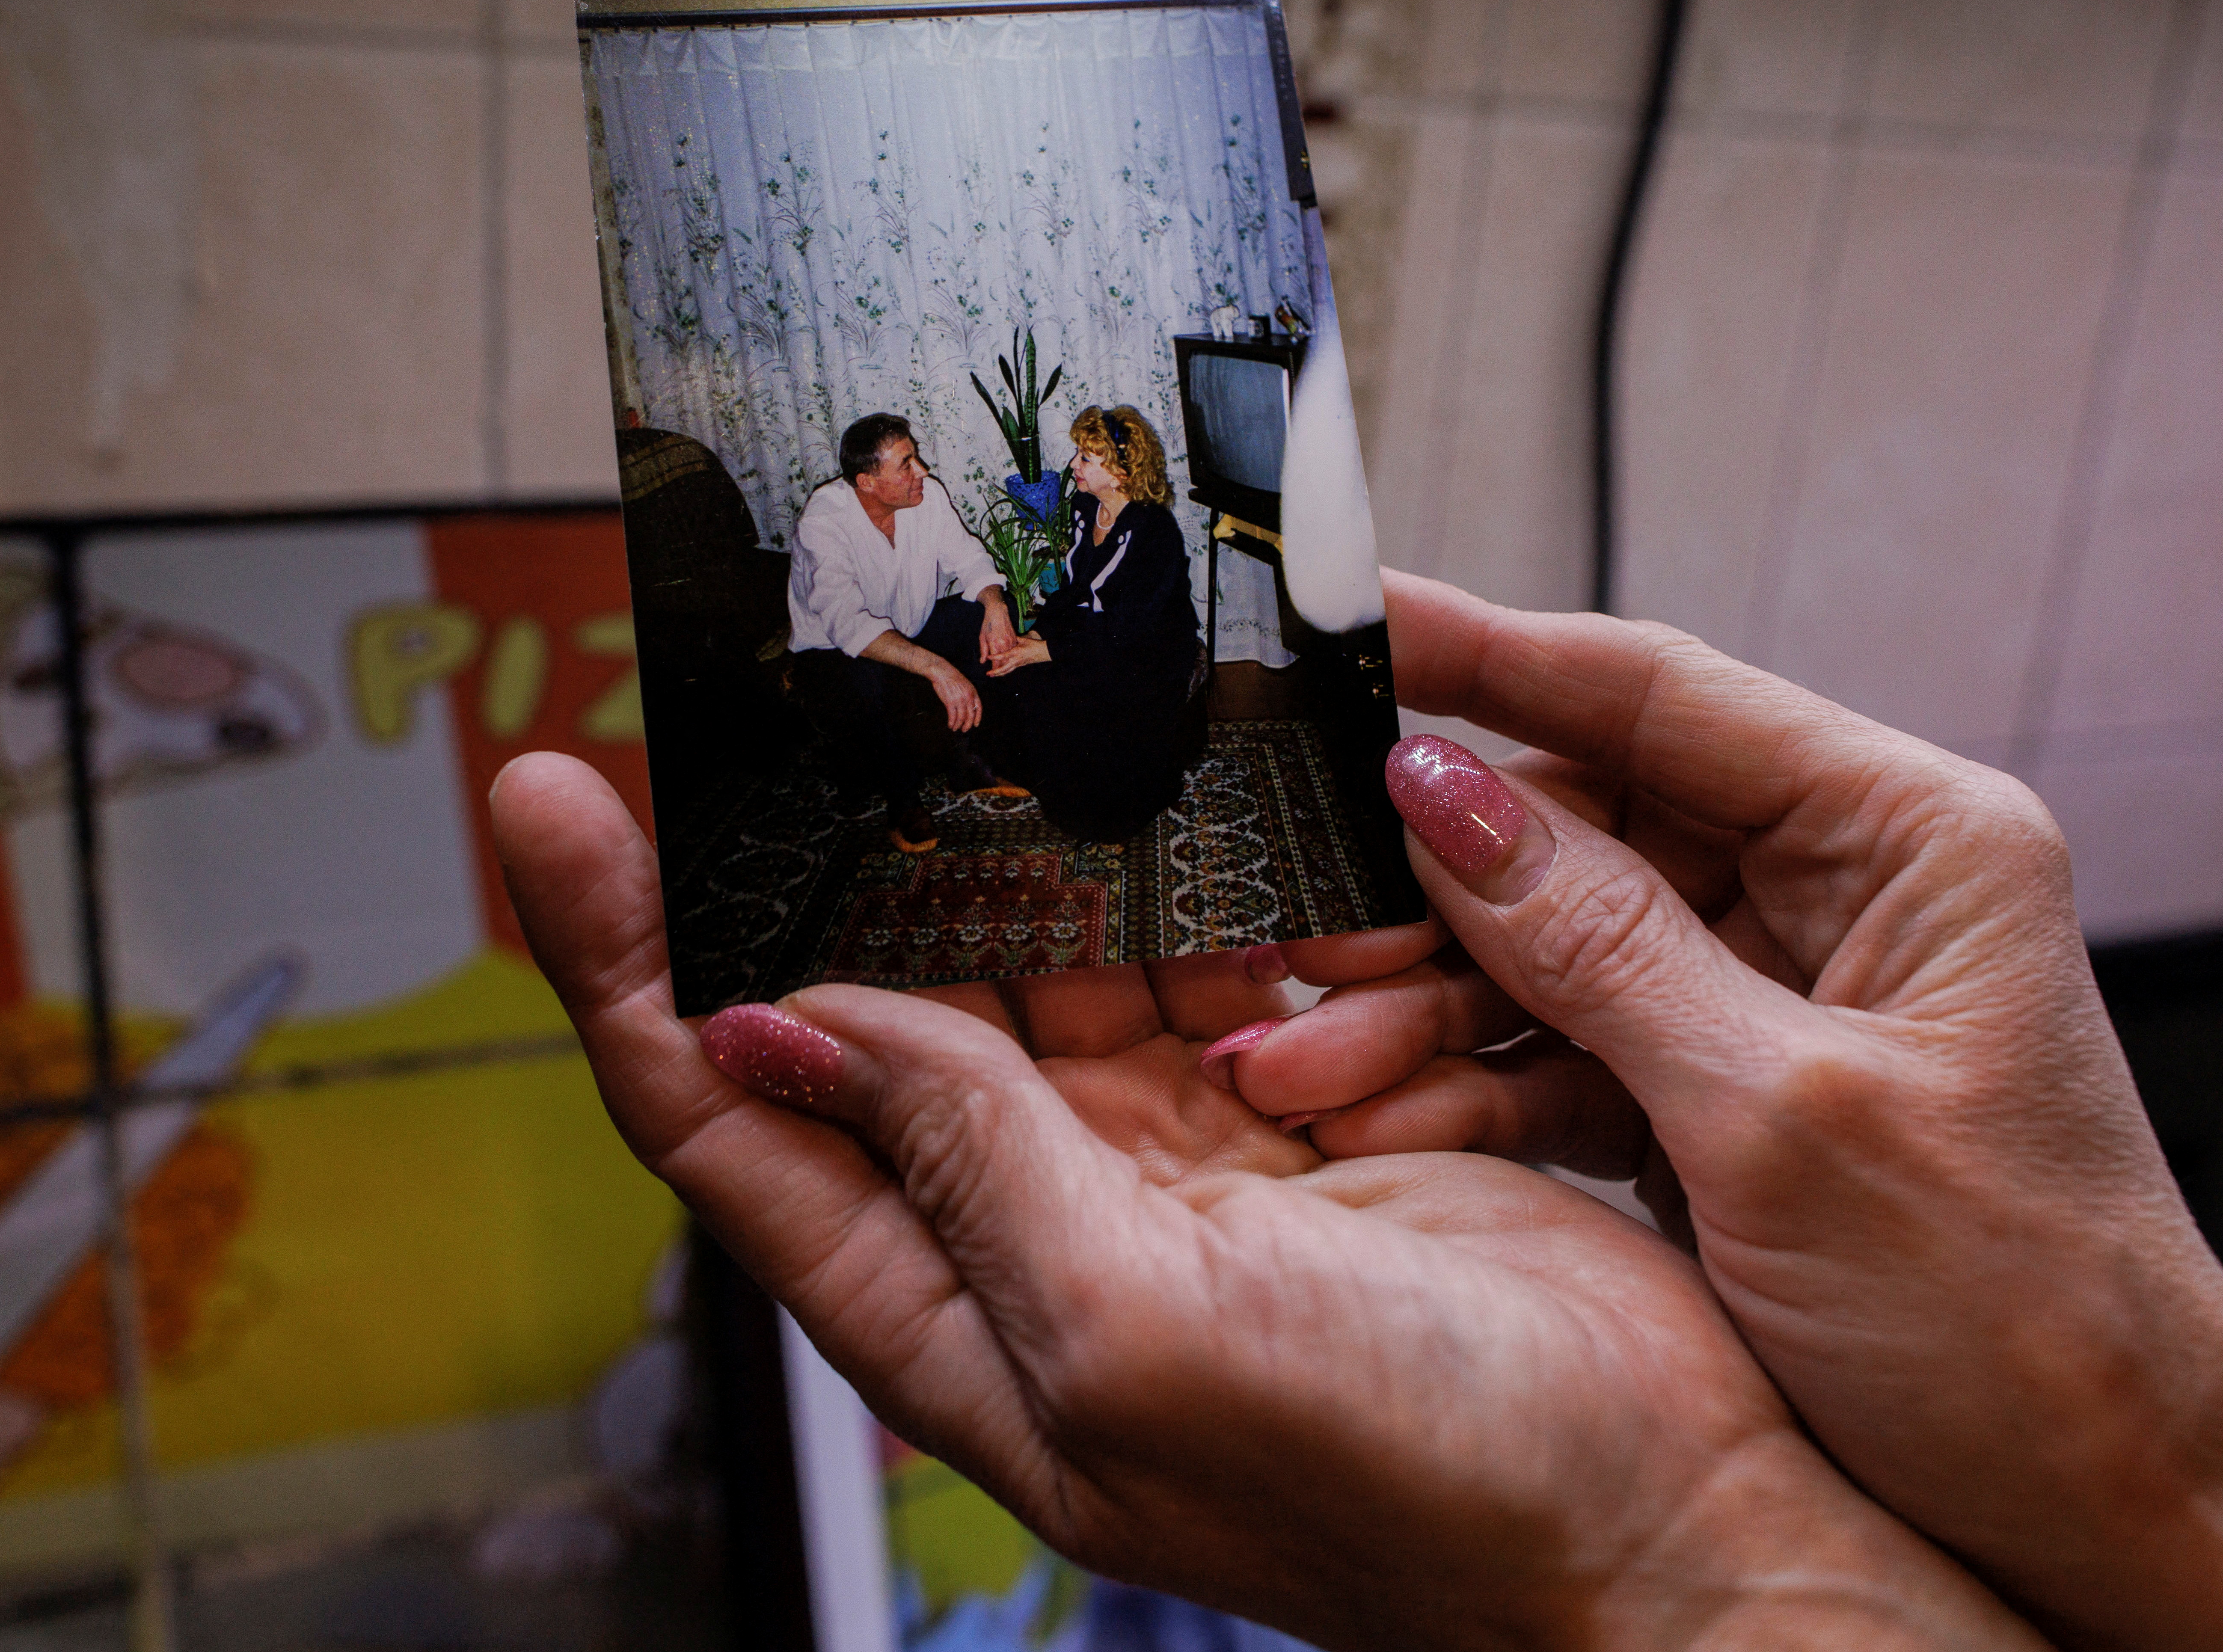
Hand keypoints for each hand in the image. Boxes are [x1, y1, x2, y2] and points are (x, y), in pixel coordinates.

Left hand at [491, 753, 2041, 1651]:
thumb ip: (965, 1173)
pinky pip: (1171, 961)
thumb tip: (782, 1037)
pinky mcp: (1279, 1108)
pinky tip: (1116, 777)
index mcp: (957, 1320)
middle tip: (736, 700)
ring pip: (1014, 964)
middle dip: (780, 871)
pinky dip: (1140, 874)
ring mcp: (1155, 1166)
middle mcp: (1032, 1235)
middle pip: (846, 1019)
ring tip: (920, 697)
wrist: (1667, 1524)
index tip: (555, 806)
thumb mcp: (1142, 1344)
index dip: (620, 969)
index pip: (723, 1122)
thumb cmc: (1422, 1495)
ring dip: (967, 844)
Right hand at [925, 657, 981, 731]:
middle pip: (970, 716)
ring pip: (961, 718)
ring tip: (955, 728)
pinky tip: (950, 725)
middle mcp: (968, 697)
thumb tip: (967, 707)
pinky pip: (952, 717)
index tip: (975, 724)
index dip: (977, 718)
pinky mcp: (950, 703)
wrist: (942, 672)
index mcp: (973, 692)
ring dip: (958, 725)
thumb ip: (968, 695)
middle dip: (967, 725)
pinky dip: (952, 723)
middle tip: (964, 730)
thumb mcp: (965, 684)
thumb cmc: (952, 677)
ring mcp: (959, 700)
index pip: (978, 708)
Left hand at [978, 592, 1018, 669]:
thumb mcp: (982, 637)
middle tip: (994, 675)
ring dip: (1006, 664)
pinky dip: (1010, 656)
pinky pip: (1013, 651)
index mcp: (995, 645)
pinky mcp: (1015, 639)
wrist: (998, 613)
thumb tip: (983, 661)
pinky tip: (1007, 659)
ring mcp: (1011, 642)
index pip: (996, 662)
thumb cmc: (988, 624)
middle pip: (1004, 662)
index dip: (993, 670)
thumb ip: (983, 651)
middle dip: (999, 670)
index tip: (990, 674)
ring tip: (1001, 670)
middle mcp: (1004, 645)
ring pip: (1010, 658)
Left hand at [985, 633, 1052, 676]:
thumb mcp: (1024, 639)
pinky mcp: (1020, 665)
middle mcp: (1016, 660)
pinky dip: (1005, 672)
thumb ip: (1015, 639)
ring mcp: (1018, 664)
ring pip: (1007, 671)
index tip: (988, 657)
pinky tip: (1000, 673)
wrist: (1044, 652)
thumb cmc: (1034, 645)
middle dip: (996, 671)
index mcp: (1016, 652)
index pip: (1003, 656)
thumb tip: (1007, 637)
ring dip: (999, 674)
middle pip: (1004, 668)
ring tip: (992, 675)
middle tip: (988, 673)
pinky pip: (1011, 670)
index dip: (995, 657)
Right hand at [1220, 573, 2222, 1650]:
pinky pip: (1568, 1050)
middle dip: (1423, 888)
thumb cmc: (2025, 1324)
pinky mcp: (1730, 1094)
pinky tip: (1371, 1119)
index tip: (1341, 621)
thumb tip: (1440, 788)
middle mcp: (1844, 890)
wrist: (2113, 1523)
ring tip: (1296, 1065)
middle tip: (1280, 922)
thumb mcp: (1783, 1119)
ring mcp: (1778, 994)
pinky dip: (1474, 1089)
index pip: (1657, 693)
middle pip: (1582, 823)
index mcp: (1911, 840)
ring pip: (1552, 947)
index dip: (1483, 652)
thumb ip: (1599, 944)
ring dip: (1424, 1008)